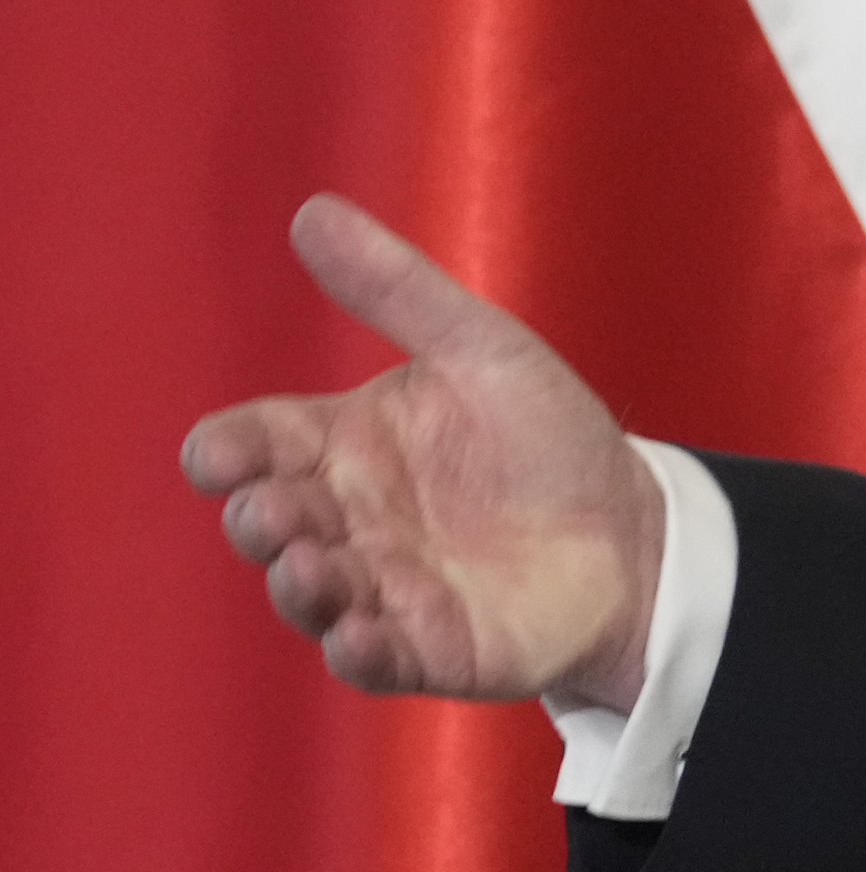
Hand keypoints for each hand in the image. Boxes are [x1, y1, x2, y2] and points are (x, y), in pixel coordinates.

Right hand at [179, 196, 665, 706]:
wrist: (636, 529)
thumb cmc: (549, 438)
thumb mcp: (483, 349)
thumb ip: (399, 290)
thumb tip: (313, 211)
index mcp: (342, 444)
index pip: (255, 442)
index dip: (228, 450)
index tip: (222, 453)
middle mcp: (345, 518)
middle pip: (269, 518)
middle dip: (262, 517)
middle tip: (278, 510)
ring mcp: (379, 586)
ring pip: (308, 592)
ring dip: (300, 583)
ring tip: (311, 566)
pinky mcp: (425, 649)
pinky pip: (371, 660)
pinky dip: (357, 650)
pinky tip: (358, 635)